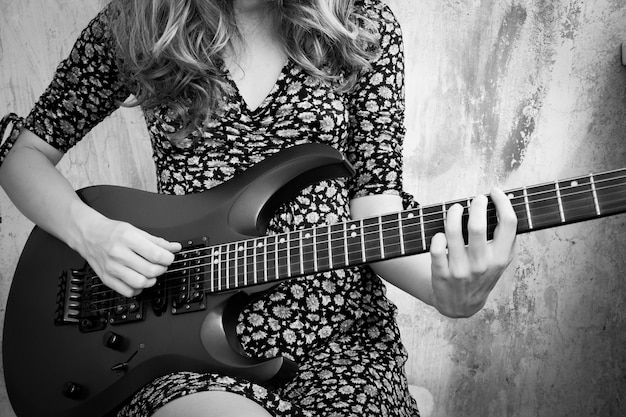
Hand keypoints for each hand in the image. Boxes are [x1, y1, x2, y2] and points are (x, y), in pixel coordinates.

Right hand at [77, 216, 181, 297]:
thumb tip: (175, 247)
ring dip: (151, 280)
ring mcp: (111, 268)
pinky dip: (137, 289)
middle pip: (150, 270)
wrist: (89, 235)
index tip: (169, 258)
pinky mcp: (106, 279)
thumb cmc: (112, 232)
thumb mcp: (136, 230)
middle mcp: (118, 254)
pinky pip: (127, 291)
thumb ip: (157, 241)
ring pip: (140, 283)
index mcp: (128, 239)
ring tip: (151, 273)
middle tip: (161, 265)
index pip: (155, 254)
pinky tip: (138, 281)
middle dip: (161, 269)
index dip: (168, 258)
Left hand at [430, 188, 516, 317]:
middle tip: (476, 199)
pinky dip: (438, 236)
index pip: (509, 223)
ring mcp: (460, 270)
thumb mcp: (501, 261)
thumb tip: (505, 203)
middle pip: (478, 226)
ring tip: (456, 208)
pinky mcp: (441, 273)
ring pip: (453, 233)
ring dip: (454, 213)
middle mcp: (482, 264)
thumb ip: (506, 237)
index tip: (496, 192)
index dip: (503, 202)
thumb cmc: (482, 274)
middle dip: (476, 204)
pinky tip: (442, 233)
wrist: (461, 304)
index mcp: (500, 258)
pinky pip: (437, 248)